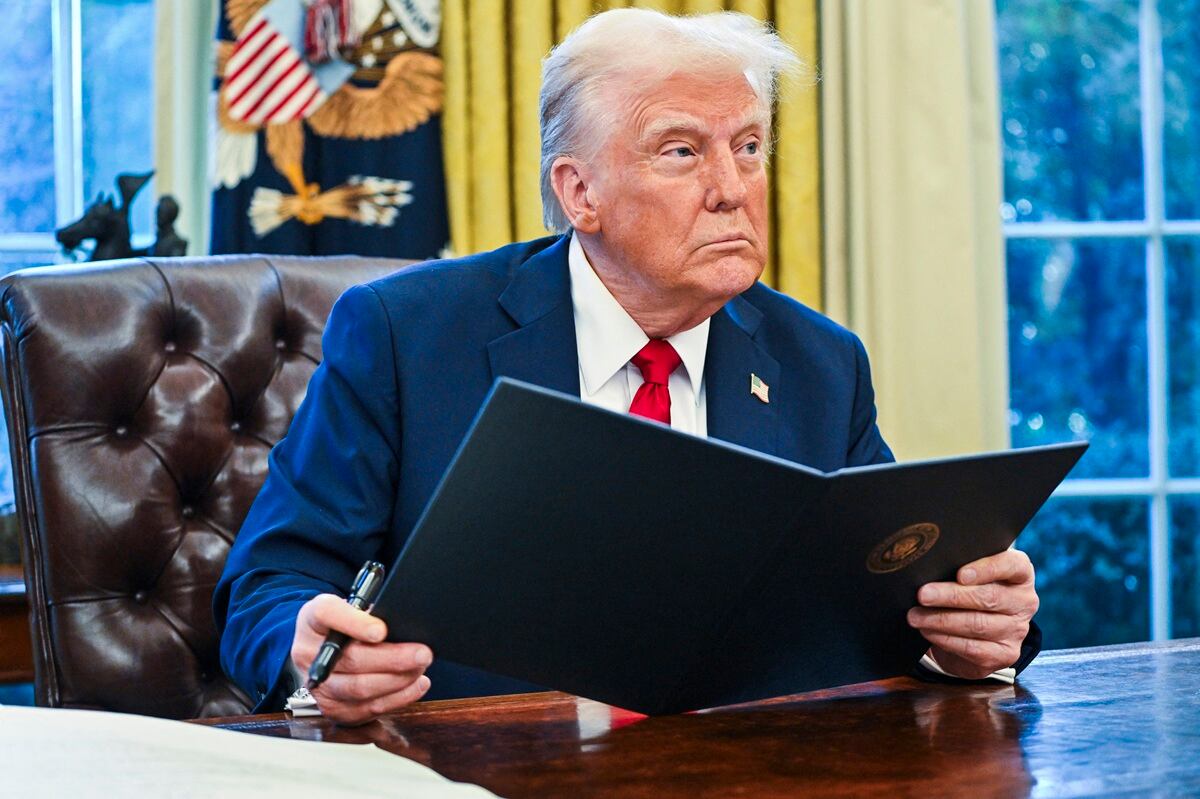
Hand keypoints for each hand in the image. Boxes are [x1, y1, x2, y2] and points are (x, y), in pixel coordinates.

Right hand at [292, 593, 433, 724]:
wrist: (324, 652)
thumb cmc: (345, 625)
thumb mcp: (352, 607)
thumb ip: (371, 612)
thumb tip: (404, 623)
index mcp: (313, 619)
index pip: (327, 614)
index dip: (355, 624)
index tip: (381, 631)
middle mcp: (308, 653)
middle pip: (351, 659)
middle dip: (393, 658)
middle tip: (422, 653)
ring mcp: (319, 685)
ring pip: (360, 688)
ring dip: (398, 679)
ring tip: (421, 667)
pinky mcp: (333, 708)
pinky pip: (368, 708)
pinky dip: (399, 697)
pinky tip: (416, 684)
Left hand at [906, 549, 1038, 679]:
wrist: (976, 629)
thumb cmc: (970, 590)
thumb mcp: (970, 573)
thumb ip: (960, 565)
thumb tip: (929, 566)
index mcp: (1020, 574)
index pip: (1012, 566)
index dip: (986, 569)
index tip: (960, 575)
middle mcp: (1024, 601)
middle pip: (989, 597)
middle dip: (951, 596)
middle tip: (922, 595)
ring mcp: (1017, 630)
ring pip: (977, 625)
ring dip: (941, 620)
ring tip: (916, 616)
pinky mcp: (1004, 654)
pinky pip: (972, 647)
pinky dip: (945, 639)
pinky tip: (927, 631)